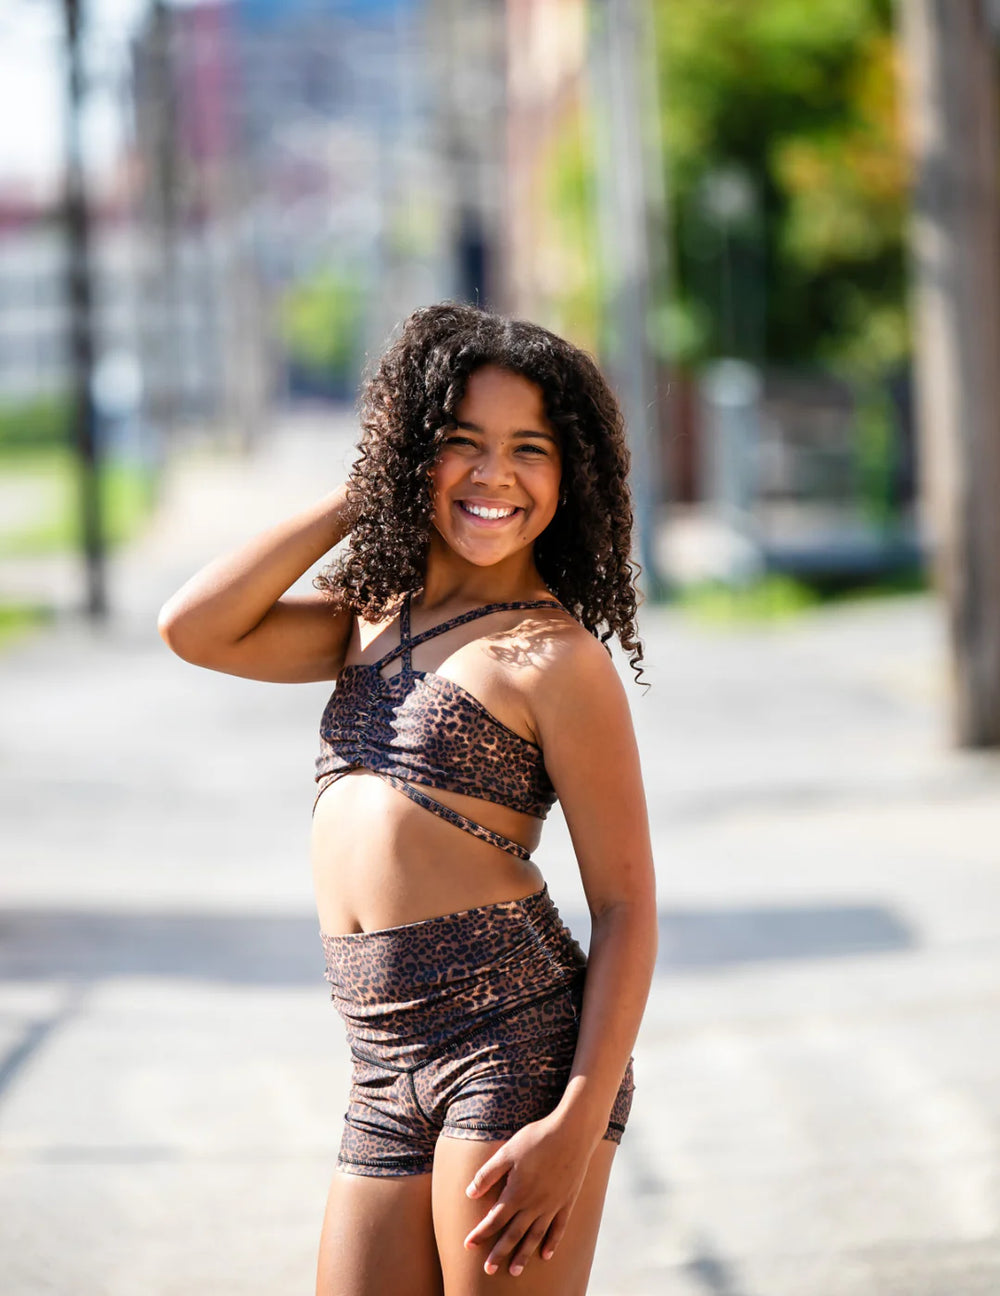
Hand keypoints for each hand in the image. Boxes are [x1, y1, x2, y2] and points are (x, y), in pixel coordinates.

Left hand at [463, 1111, 597, 1277]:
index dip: (480, 1234)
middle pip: (513, 1235)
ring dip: (523, 1255)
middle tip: (488, 1271)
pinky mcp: (567, 1201)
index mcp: (517, 1193)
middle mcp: (534, 1205)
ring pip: (535, 1237)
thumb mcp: (507, 1152)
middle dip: (499, 1253)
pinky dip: (552, 1243)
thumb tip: (470, 1194)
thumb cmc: (537, 1139)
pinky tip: (546, 1254)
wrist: (572, 1133)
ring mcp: (552, 1205)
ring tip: (514, 1270)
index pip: (494, 1220)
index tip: (468, 1246)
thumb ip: (487, 1175)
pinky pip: (558, 1228)